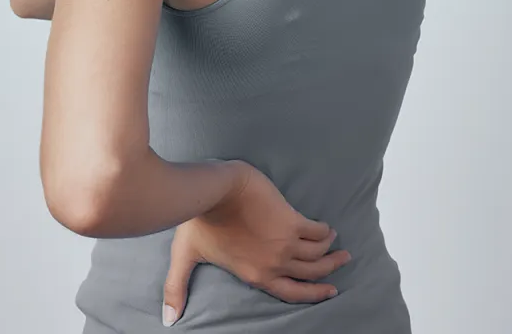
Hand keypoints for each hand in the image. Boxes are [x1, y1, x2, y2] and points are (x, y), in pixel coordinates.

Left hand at [162, 160, 349, 325]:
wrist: (213, 191)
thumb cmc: (198, 221)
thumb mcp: (185, 257)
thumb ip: (177, 288)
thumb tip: (168, 320)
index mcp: (255, 275)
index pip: (293, 292)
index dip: (315, 294)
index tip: (331, 290)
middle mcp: (274, 263)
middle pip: (312, 272)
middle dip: (331, 269)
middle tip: (343, 260)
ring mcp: (284, 243)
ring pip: (318, 252)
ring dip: (330, 249)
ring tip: (336, 242)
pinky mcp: (291, 220)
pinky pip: (317, 231)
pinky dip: (325, 231)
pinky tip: (327, 227)